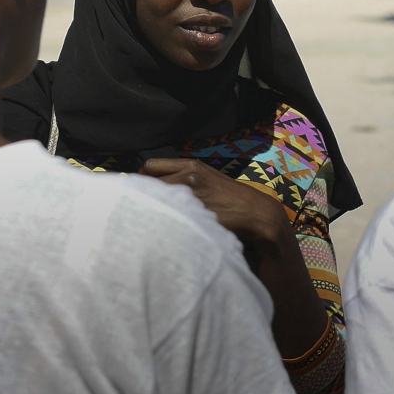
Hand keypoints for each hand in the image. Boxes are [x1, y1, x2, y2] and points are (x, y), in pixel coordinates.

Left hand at [139, 158, 287, 249]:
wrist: (256, 213)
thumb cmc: (230, 198)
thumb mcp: (208, 178)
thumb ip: (184, 177)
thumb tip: (156, 185)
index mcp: (191, 165)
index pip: (150, 166)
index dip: (139, 179)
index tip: (137, 190)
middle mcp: (188, 175)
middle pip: (148, 182)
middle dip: (140, 194)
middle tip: (138, 207)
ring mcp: (192, 195)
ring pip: (156, 199)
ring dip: (149, 208)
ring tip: (149, 219)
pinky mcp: (196, 213)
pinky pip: (168, 216)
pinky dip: (162, 221)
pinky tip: (163, 228)